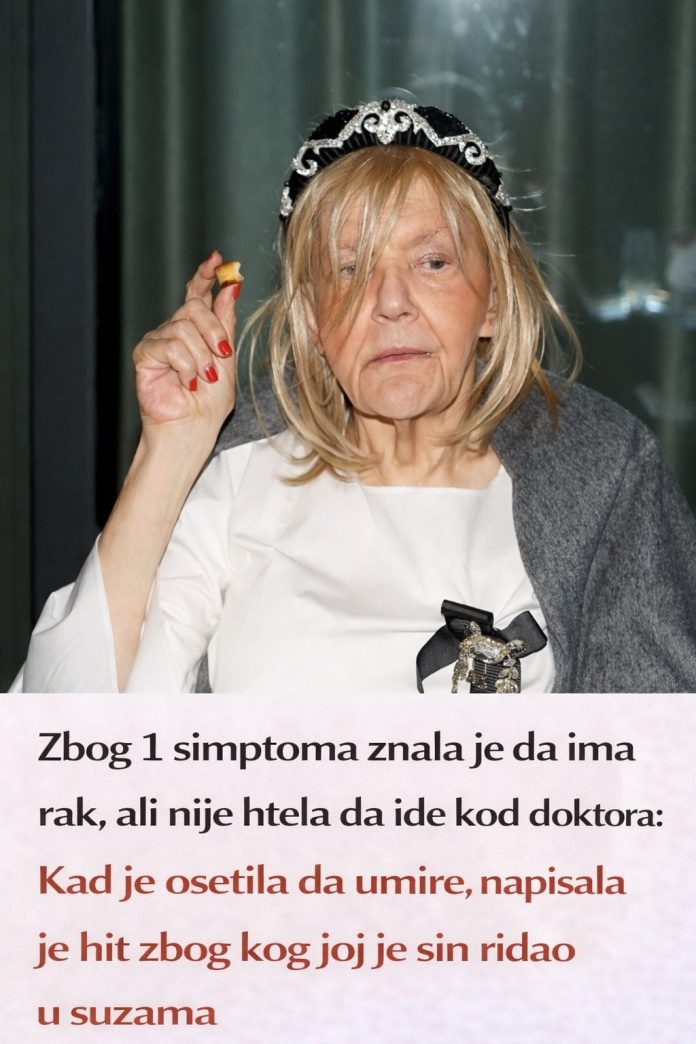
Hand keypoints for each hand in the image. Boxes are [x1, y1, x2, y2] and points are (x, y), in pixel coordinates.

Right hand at [132, 250, 238, 443]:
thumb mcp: (226, 360)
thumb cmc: (209, 403)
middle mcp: (176, 330)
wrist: (194, 429)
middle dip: (214, 331)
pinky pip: (169, 346)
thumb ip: (225, 323)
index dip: (206, 274)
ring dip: (200, 356)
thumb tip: (230, 287)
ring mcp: (159, 341)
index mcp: (198, 330)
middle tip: (221, 355)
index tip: (216, 259)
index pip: (198, 293)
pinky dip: (185, 366)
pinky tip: (187, 382)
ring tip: (201, 379)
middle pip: (194, 307)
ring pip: (183, 327)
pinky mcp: (145, 355)